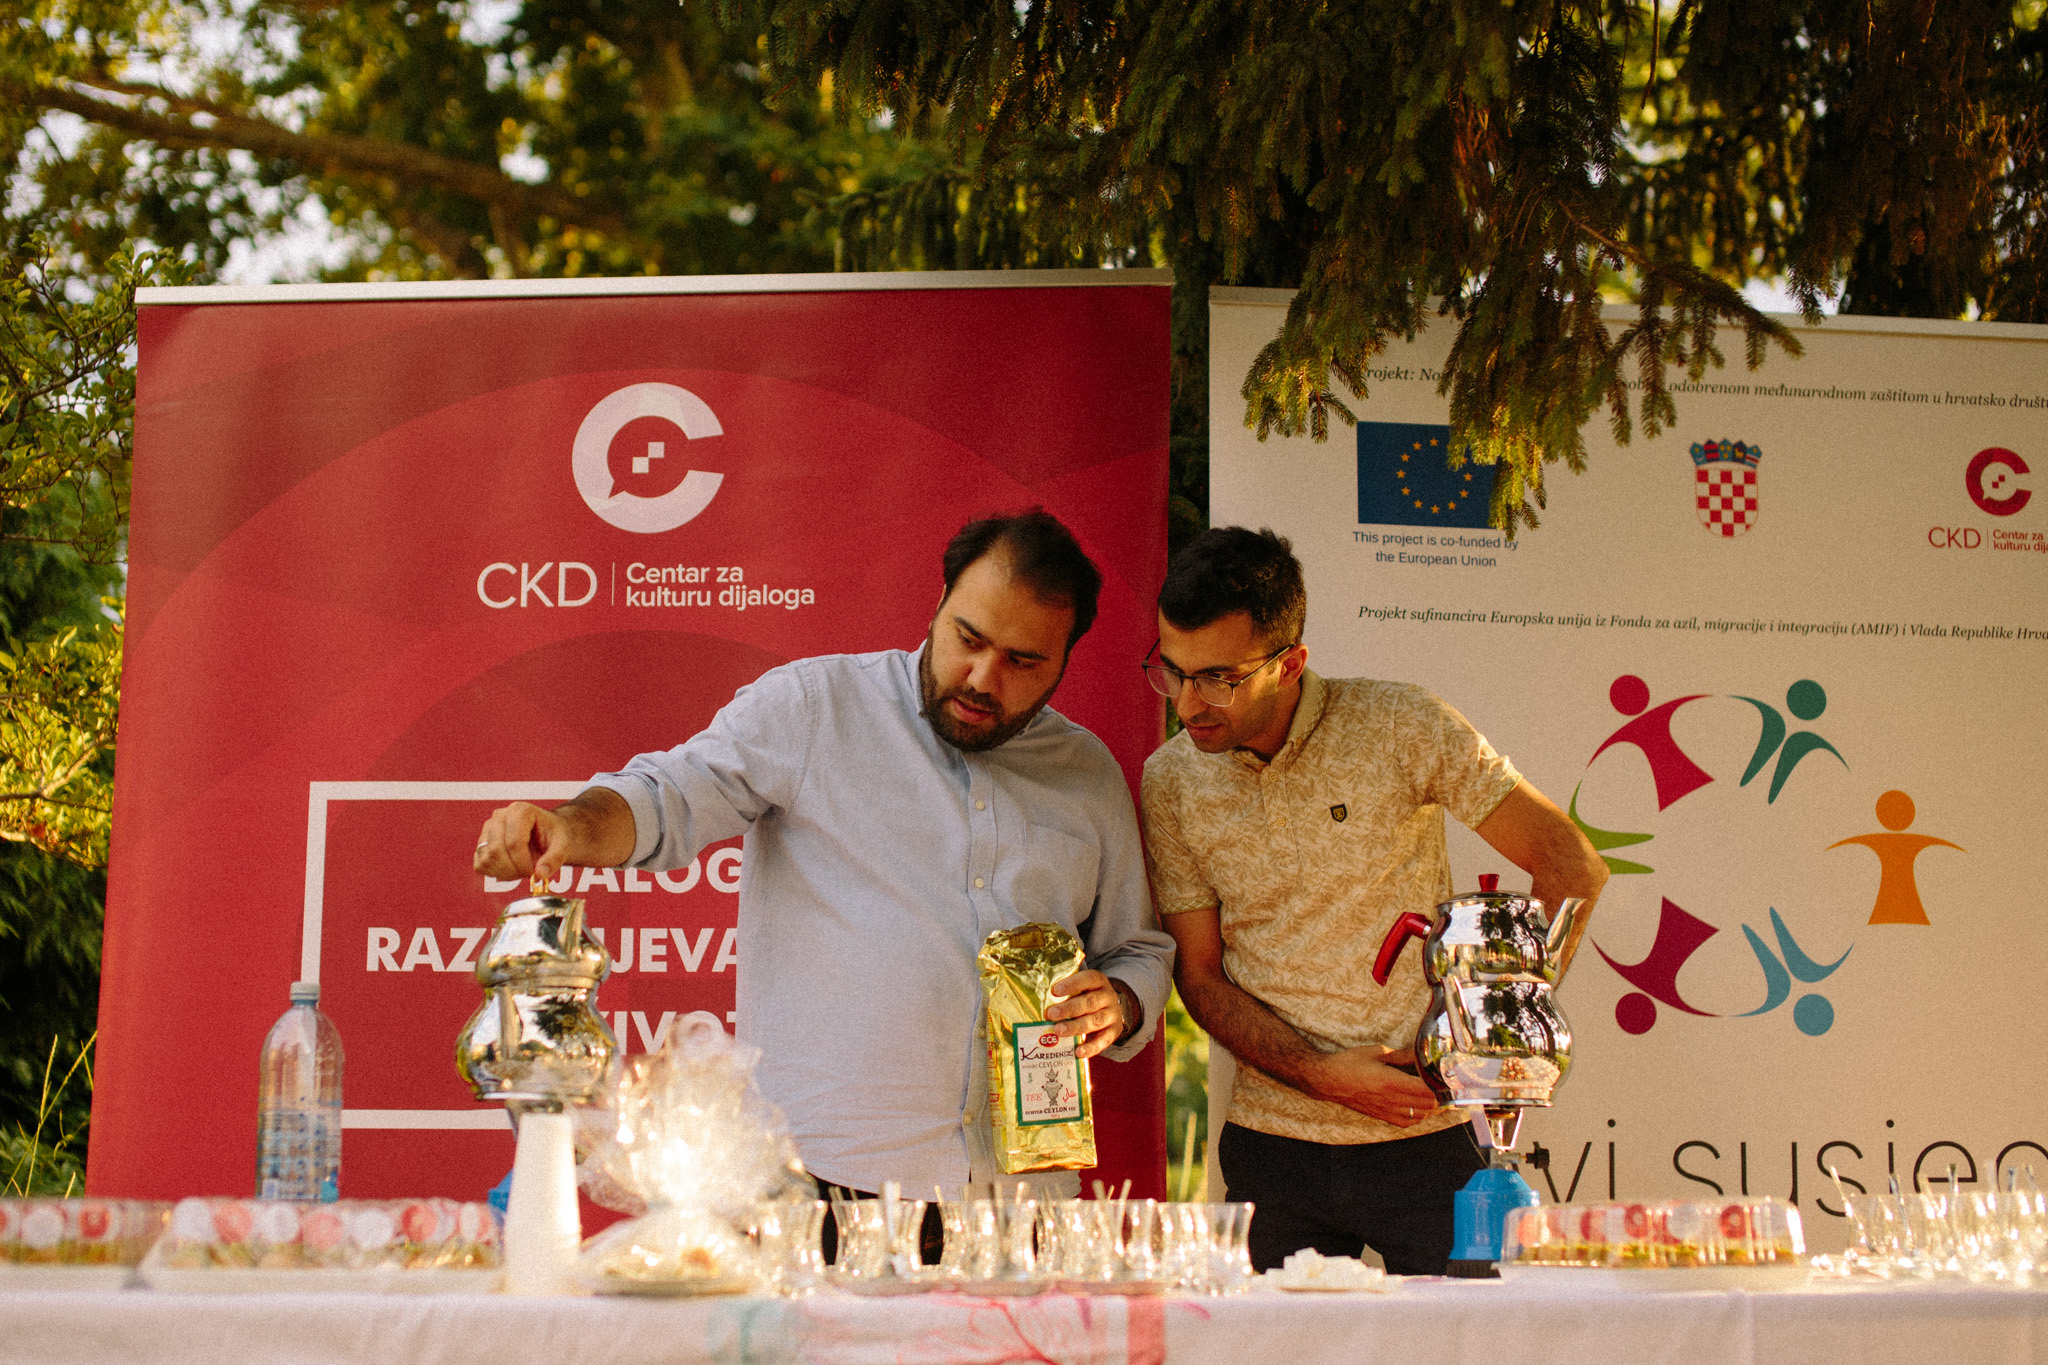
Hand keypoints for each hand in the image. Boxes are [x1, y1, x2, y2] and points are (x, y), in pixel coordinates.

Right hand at [472, 801, 575, 884]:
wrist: (547, 833)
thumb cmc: (554, 835)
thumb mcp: (563, 845)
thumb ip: (555, 859)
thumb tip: (540, 874)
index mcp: (520, 811)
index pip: (513, 843)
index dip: (523, 863)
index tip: (534, 872)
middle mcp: (500, 816)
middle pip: (496, 851)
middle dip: (514, 869)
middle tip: (529, 872)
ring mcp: (488, 829)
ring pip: (486, 859)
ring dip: (505, 873)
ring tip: (521, 870)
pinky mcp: (482, 843)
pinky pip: (480, 864)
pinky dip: (495, 873)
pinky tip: (511, 870)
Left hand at [1046, 970, 1126, 1059]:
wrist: (1109, 1010)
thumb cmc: (1086, 997)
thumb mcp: (1080, 989)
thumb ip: (1064, 991)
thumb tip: (1037, 994)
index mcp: (1099, 981)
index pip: (1088, 979)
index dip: (1072, 984)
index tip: (1054, 991)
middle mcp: (1108, 997)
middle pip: (1090, 1002)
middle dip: (1069, 1008)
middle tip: (1050, 1014)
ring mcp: (1113, 1015)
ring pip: (1095, 1021)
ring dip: (1075, 1027)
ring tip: (1058, 1031)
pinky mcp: (1114, 1031)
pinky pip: (1103, 1041)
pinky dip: (1091, 1047)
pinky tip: (1078, 1051)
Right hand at [1303, 1044, 1441, 1126]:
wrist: (1327, 1080)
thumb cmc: (1349, 1063)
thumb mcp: (1376, 1052)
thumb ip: (1401, 1055)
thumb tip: (1419, 1053)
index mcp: (1391, 1081)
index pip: (1426, 1089)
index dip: (1441, 1085)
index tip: (1447, 1077)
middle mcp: (1391, 1099)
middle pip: (1428, 1104)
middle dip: (1440, 1096)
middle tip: (1445, 1084)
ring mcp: (1386, 1110)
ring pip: (1420, 1115)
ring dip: (1431, 1107)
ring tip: (1435, 1095)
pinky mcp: (1381, 1116)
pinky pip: (1407, 1122)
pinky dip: (1418, 1116)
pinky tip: (1419, 1107)